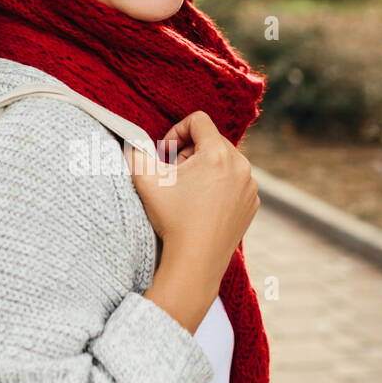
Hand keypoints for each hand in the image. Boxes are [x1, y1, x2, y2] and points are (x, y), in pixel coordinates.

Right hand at [123, 110, 259, 290]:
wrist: (195, 261)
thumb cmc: (172, 219)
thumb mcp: (146, 181)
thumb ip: (134, 152)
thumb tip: (129, 141)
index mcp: (218, 154)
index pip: (198, 120)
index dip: (176, 132)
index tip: (165, 155)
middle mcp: (241, 165)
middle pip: (212, 140)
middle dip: (189, 153)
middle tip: (174, 177)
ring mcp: (250, 186)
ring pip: (224, 161)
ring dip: (204, 169)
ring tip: (188, 192)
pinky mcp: (252, 203)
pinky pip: (235, 181)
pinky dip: (219, 186)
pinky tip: (202, 206)